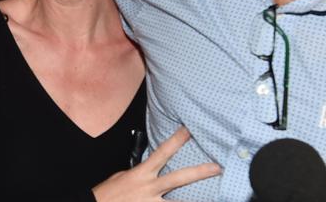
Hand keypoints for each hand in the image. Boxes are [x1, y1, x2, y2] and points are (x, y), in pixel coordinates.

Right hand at [92, 127, 220, 201]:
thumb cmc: (107, 194)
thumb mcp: (122, 176)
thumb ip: (140, 173)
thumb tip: (151, 170)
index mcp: (141, 174)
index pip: (162, 152)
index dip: (177, 140)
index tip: (190, 130)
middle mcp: (149, 188)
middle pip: (179, 178)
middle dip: (200, 172)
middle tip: (217, 168)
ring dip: (195, 201)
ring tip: (214, 199)